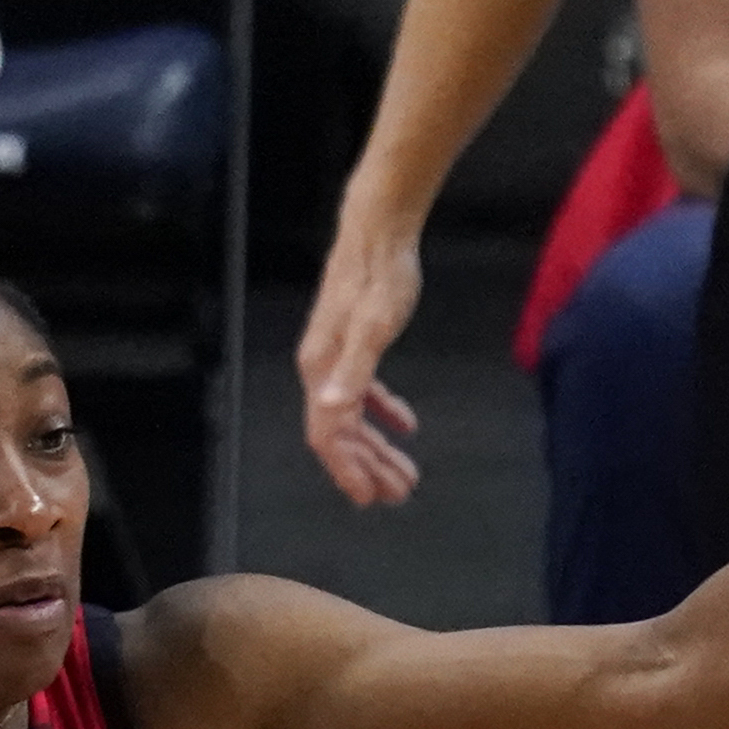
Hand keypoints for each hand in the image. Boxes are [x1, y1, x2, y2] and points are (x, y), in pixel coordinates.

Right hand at [296, 210, 429, 507]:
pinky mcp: (355, 344)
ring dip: (378, 448)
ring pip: (354, 418)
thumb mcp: (374, 325)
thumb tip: (332, 410)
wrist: (379, 230)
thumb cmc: (379, 274)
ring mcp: (337, 358)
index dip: (347, 471)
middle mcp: (322, 370)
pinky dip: (384, 412)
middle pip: (342, 435)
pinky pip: (364, 392)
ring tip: (405, 472)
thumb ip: (355, 372)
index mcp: (322, 370)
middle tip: (399, 493)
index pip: (329, 436)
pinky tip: (407, 425)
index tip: (370, 498)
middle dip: (369, 467)